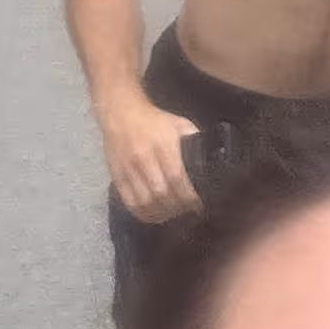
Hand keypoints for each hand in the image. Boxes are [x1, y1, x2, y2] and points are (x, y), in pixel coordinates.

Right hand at [102, 94, 203, 224]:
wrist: (120, 113)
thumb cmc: (154, 120)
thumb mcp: (178, 124)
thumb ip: (193, 140)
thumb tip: (212, 158)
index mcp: (163, 145)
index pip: (177, 178)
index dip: (189, 196)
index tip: (199, 204)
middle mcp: (144, 158)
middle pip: (162, 194)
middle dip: (178, 207)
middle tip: (188, 210)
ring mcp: (128, 169)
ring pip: (145, 202)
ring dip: (162, 213)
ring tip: (172, 214)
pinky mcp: (117, 177)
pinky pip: (130, 202)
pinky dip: (143, 214)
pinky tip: (154, 215)